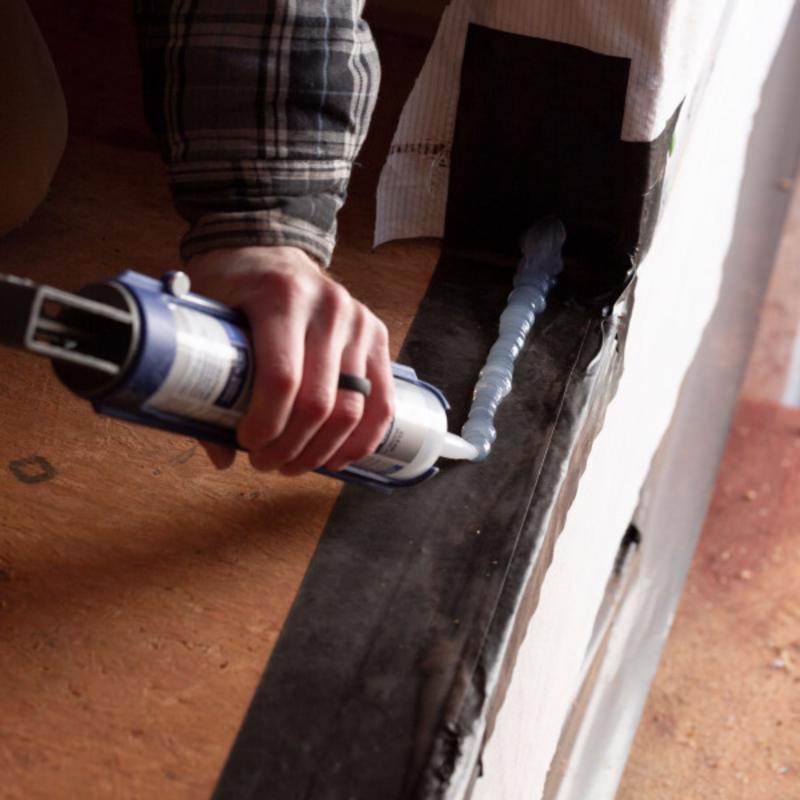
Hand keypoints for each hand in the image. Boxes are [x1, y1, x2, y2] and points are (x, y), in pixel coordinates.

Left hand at [186, 246, 393, 474]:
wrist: (268, 248)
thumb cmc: (234, 285)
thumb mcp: (207, 313)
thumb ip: (206, 378)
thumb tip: (220, 453)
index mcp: (282, 297)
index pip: (282, 378)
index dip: (266, 424)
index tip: (247, 444)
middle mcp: (328, 307)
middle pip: (319, 401)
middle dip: (291, 446)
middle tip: (266, 462)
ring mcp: (358, 321)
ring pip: (352, 408)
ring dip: (323, 450)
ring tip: (295, 464)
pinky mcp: (377, 335)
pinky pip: (382, 401)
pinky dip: (363, 438)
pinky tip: (340, 457)